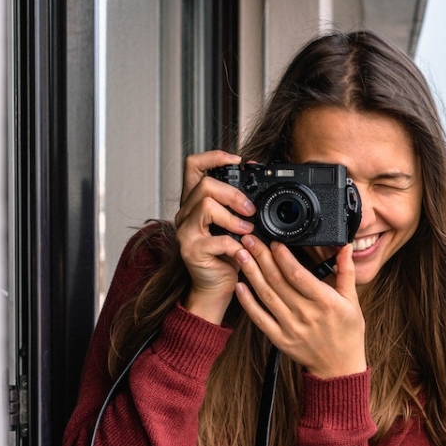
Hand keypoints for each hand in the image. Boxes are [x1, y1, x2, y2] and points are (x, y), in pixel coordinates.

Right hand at [172, 150, 256, 323]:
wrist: (216, 288)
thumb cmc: (227, 256)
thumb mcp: (236, 226)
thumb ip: (241, 206)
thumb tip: (260, 183)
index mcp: (195, 202)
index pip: (193, 165)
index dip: (214, 156)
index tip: (237, 159)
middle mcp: (185, 214)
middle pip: (204, 185)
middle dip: (233, 194)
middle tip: (250, 210)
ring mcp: (185, 232)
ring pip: (206, 206)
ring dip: (233, 218)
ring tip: (248, 232)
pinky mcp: (191, 251)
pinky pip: (215, 239)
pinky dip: (235, 245)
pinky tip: (242, 251)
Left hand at [232, 237, 366, 378]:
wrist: (339, 367)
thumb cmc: (347, 333)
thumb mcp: (352, 301)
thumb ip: (346, 272)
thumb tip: (345, 247)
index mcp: (325, 302)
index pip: (298, 274)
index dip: (283, 257)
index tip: (274, 242)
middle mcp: (306, 314)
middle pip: (278, 281)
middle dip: (262, 257)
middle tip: (250, 239)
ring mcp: (291, 328)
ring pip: (267, 295)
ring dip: (252, 273)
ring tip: (241, 254)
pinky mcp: (280, 339)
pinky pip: (260, 318)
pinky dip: (248, 302)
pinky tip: (240, 286)